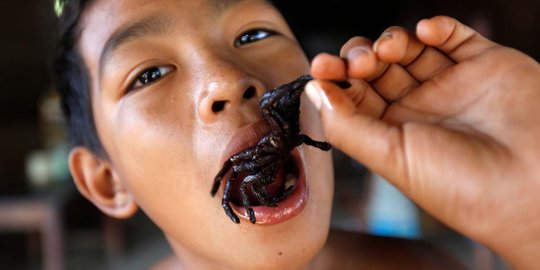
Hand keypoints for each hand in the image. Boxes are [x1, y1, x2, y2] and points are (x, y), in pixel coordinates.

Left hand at [307, 16, 539, 268]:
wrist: (536, 185)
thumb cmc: (462, 184)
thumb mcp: (392, 159)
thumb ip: (348, 125)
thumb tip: (313, 90)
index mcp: (393, 134)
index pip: (354, 97)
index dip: (336, 80)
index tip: (321, 67)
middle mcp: (419, 108)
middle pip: (376, 69)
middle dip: (360, 58)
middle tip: (360, 62)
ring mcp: (451, 84)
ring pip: (410, 49)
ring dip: (392, 40)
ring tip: (391, 49)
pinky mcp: (485, 64)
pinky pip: (454, 36)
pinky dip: (436, 27)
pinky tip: (425, 32)